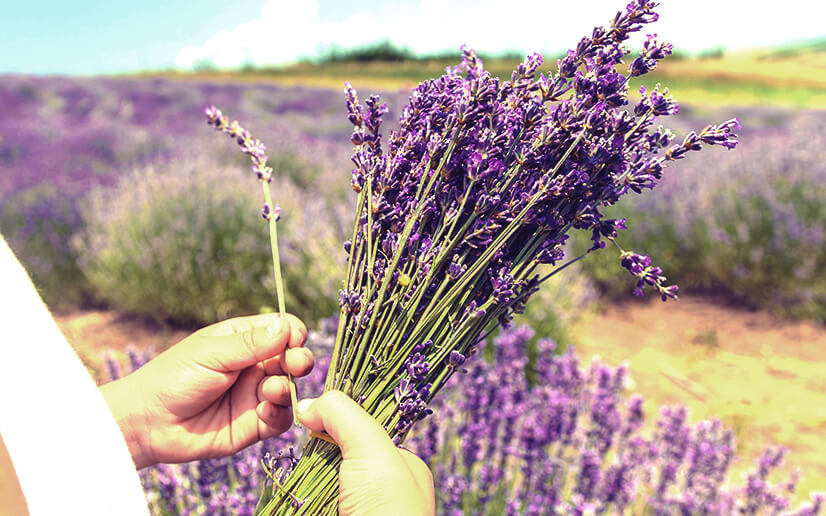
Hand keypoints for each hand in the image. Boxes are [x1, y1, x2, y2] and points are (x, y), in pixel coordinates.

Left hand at [101, 313, 313, 468]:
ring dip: (286, 388)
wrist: (148, 423)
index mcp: (243, 340)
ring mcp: (254, 395)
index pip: (282, 330)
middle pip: (292, 359)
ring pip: (289, 389)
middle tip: (296, 364)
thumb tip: (286, 325)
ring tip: (268, 391)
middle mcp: (253, 366)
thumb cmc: (173, 378)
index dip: (292, 334)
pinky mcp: (254, 425)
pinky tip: (264, 412)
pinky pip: (281, 420)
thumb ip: (251, 343)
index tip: (293, 340)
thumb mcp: (212, 354)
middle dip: (299, 360)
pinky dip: (280, 415)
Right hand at [296, 391, 434, 515]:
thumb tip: (309, 405)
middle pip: (333, 457)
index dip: (335, 420)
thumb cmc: (388, 509)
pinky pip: (303, 504)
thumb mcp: (372, 449)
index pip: (362, 431)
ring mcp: (351, 510)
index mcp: (401, 467)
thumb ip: (344, 415)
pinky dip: (291, 500)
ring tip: (294, 475)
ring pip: (314, 485)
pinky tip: (287, 495)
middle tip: (297, 442)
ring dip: (299, 480)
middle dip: (312, 452)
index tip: (308, 411)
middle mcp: (379, 490)